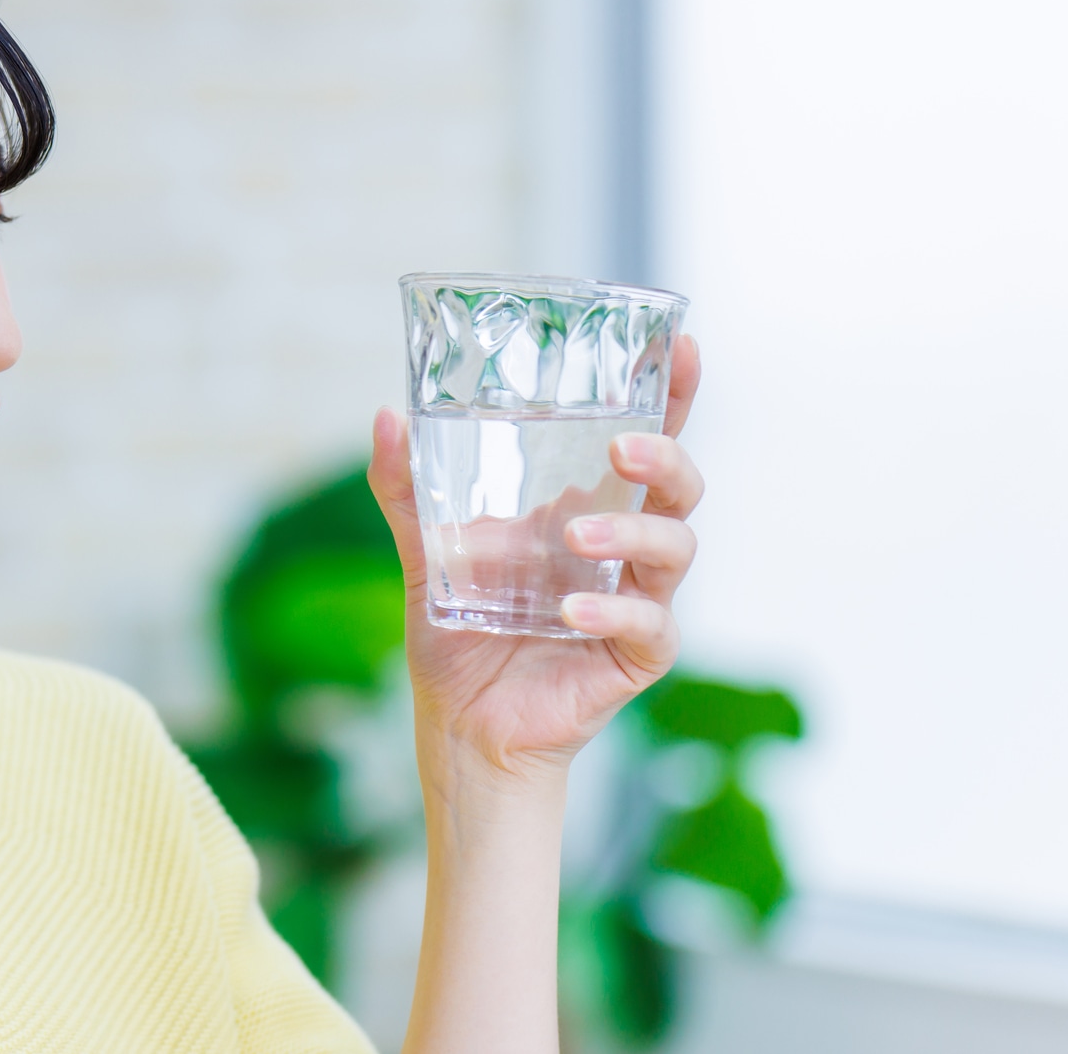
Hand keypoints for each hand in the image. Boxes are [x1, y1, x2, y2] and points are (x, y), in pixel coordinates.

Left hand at [367, 335, 704, 785]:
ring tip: (575, 537)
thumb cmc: (457, 634)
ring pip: (676, 548)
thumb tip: (386, 418)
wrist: (459, 724)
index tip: (685, 347)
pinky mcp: (636, 656)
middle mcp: (621, 549)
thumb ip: (406, 489)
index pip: (644, 443)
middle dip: (666, 455)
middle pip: (680, 486)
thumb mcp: (425, 551)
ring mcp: (636, 600)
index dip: (673, 395)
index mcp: (584, 510)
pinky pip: (649, 624)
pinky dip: (614, 610)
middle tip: (622, 446)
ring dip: (632, 531)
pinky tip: (573, 610)